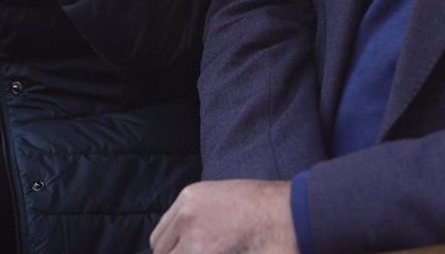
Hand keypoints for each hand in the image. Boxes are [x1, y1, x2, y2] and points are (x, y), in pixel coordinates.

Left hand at [150, 180, 297, 253]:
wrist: (284, 214)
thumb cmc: (262, 207)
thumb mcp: (222, 198)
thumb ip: (198, 215)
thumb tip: (188, 238)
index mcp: (189, 197)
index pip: (160, 234)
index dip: (170, 249)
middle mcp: (186, 215)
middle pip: (161, 251)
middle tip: (194, 253)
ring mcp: (194, 236)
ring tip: (213, 251)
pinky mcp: (204, 252)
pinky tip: (222, 252)